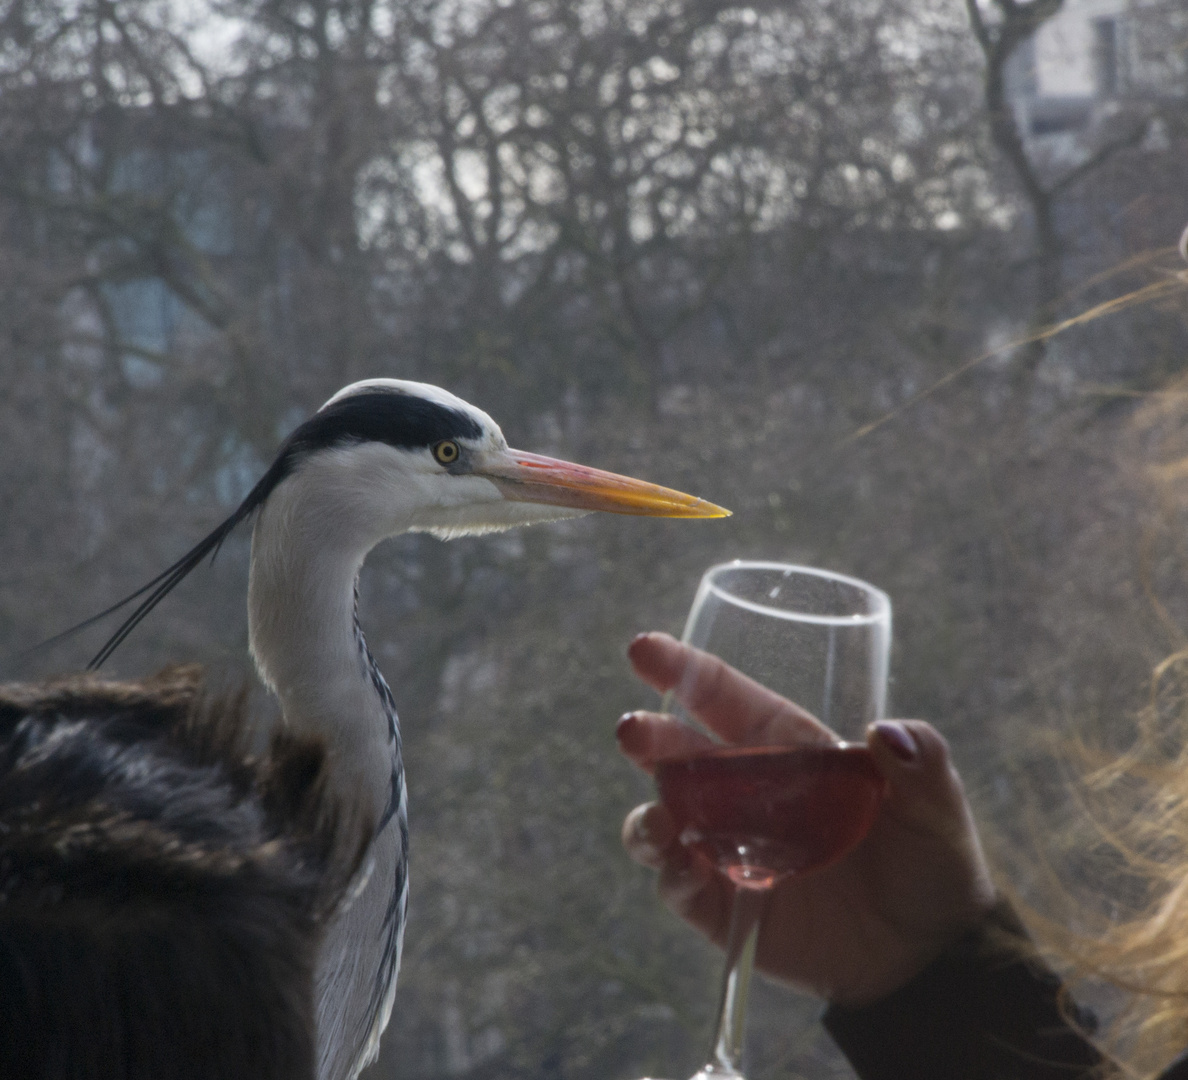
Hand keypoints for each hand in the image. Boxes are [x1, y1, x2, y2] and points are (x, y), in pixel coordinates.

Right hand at [617, 632, 996, 1006]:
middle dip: (650, 739)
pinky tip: (678, 867)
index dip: (683, 671)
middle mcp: (748, 795)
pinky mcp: (726, 908)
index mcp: (789, 753)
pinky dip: (669, 874)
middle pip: (681, 756)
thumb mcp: (939, 807)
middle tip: (632, 733)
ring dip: (648, 818)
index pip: (726, 701)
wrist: (930, 959)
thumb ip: (921, 763)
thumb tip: (887, 733)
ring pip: (664, 820)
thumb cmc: (932, 867)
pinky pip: (679, 886)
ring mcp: (731, 851)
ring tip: (657, 824)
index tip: (643, 650)